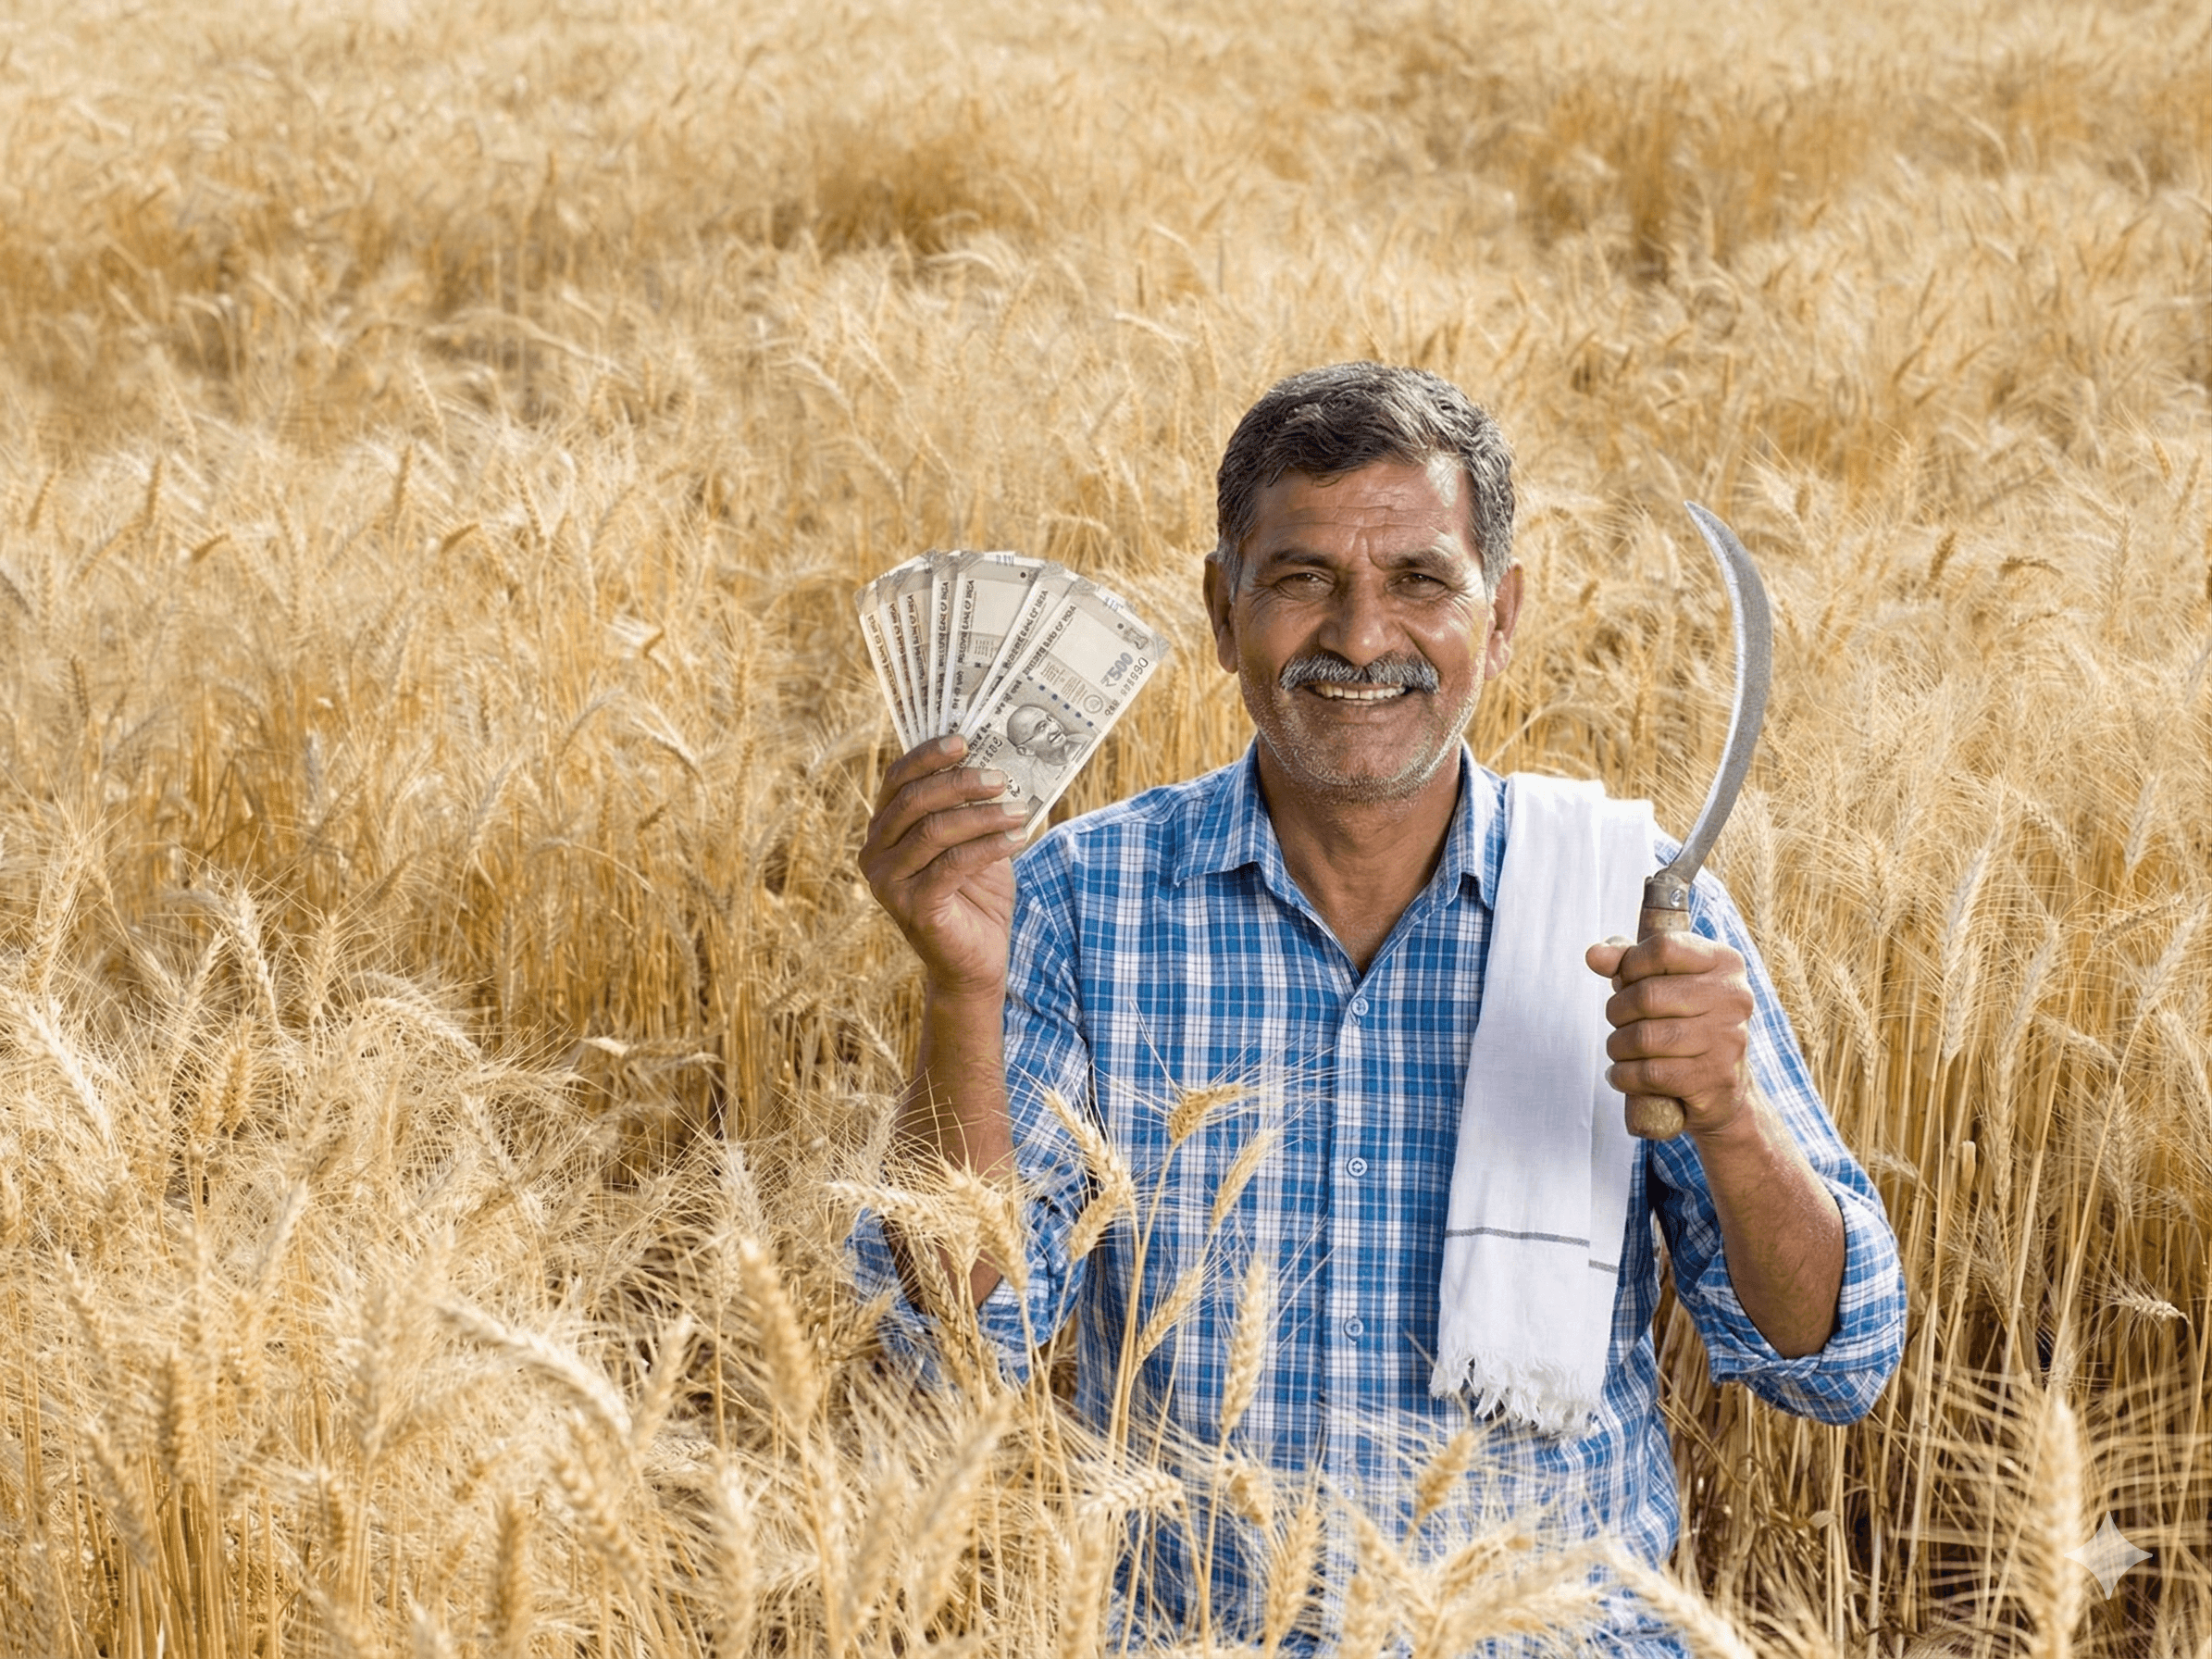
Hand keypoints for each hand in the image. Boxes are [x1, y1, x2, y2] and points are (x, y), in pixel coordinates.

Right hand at [861, 735, 1029, 997]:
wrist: (974, 959)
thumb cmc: (975, 894)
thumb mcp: (973, 841)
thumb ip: (972, 807)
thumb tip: (1002, 762)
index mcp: (884, 828)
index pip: (898, 780)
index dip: (928, 756)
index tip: (964, 741)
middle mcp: (875, 852)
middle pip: (914, 801)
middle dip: (960, 783)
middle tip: (1000, 777)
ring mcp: (888, 882)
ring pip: (934, 831)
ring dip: (982, 816)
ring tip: (1019, 811)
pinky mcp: (911, 906)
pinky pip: (952, 864)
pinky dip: (988, 847)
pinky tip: (1017, 839)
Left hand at [1584, 932, 1755, 1142]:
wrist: (1722, 1084)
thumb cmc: (1684, 1019)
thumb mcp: (1662, 979)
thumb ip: (1627, 960)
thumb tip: (1594, 955)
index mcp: (1725, 962)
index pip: (1663, 948)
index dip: (1630, 964)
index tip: (1625, 980)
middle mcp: (1734, 997)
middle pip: (1648, 995)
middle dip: (1617, 1010)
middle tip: (1617, 1020)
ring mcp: (1728, 1039)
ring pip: (1645, 1038)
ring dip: (1618, 1045)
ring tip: (1618, 1048)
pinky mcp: (1716, 1078)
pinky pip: (1651, 1074)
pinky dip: (1624, 1075)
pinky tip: (1621, 1073)